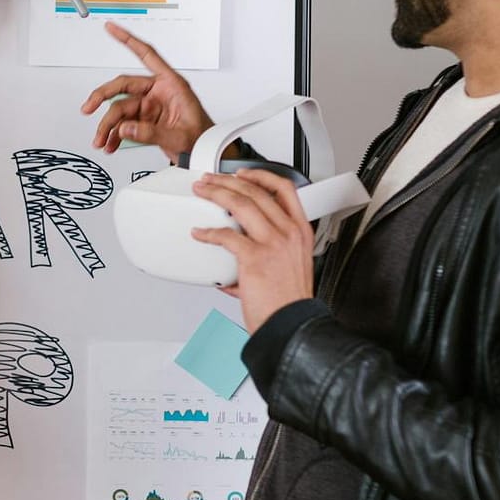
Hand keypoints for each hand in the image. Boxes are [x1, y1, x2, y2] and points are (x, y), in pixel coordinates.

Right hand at [81, 23, 214, 161]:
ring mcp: (150, 106)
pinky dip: (115, 135)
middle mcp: (158, 92)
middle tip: (89, 107)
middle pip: (123, 86)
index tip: (112, 28)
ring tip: (101, 141)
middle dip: (103, 97)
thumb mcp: (179, 136)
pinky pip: (124, 124)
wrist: (204, 152)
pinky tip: (111, 144)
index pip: (147, 55)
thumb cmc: (201, 137)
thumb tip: (126, 128)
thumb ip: (151, 133)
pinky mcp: (144, 120)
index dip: (128, 40)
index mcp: (171, 85)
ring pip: (119, 109)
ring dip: (108, 126)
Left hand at [190, 170, 315, 332]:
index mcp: (300, 231)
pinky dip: (208, 232)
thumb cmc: (288, 303)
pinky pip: (226, 235)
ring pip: (241, 204)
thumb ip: (268, 255)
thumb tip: (238, 260)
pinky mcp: (255, 258)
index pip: (285, 189)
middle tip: (211, 181)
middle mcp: (289, 232)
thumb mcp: (291, 268)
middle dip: (229, 181)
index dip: (261, 175)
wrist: (292, 324)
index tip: (244, 174)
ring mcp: (273, 243)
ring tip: (202, 192)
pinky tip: (199, 233)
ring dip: (216, 194)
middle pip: (257, 191)